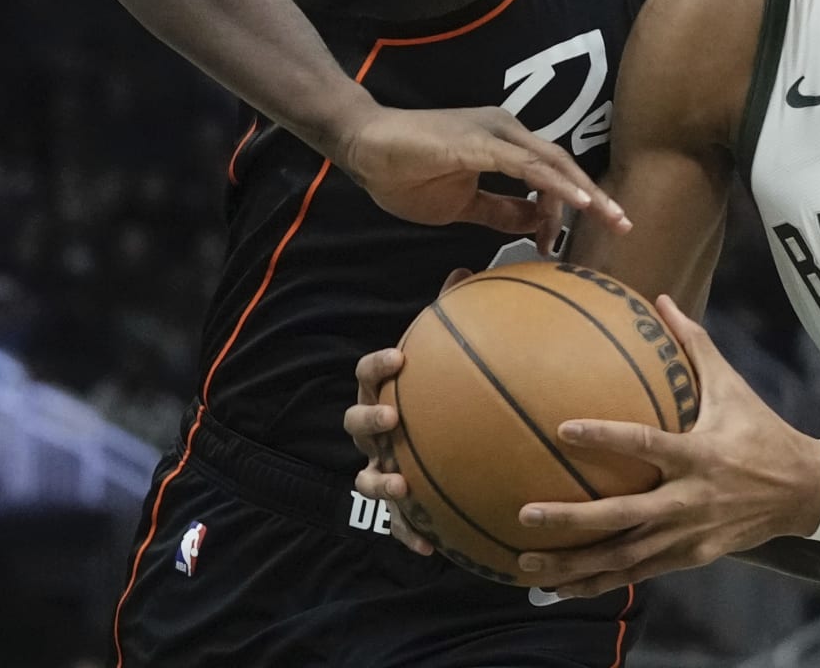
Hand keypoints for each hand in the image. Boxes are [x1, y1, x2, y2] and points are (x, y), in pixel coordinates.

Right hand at [331, 104, 628, 246]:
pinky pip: (526, 165)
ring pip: (552, 162)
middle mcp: (506, 132)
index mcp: (503, 145)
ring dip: (584, 192)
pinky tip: (577, 203)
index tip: (561, 244)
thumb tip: (538, 224)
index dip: (564, 208)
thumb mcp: (463, 204)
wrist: (363, 147)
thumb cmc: (406, 173)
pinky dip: (555, 184)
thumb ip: (501, 212)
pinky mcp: (478, 143)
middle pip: (562, 165)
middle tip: (623, 225)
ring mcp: (493, 133)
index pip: (550, 175)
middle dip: (595, 197)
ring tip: (610, 216)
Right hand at [342, 268, 475, 555]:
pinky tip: (429, 548)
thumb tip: (463, 270)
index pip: (369, 374)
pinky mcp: (398, 507)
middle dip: (370, 421)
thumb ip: (451, 317)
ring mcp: (381, 467)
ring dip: (381, 482)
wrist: (443, 445)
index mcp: (384, 393)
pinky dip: (408, 535)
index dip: (377, 366)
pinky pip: (397, 525)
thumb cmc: (441, 395)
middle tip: (393, 417)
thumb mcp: (448, 357)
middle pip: (356, 425)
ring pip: (366, 478)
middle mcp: (375, 431)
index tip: (397, 358)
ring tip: (402, 484)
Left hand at [512, 296, 819, 597]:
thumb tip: (661, 298)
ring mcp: (690, 534)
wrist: (804, 492)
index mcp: (699, 453)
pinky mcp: (691, 557)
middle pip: (623, 516)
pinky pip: (638, 573)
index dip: (605, 438)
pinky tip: (562, 588)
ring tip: (527, 566)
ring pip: (624, 558)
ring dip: (575, 564)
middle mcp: (691, 499)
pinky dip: (599, 582)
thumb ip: (694, 343)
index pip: (646, 443)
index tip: (561, 430)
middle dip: (573, 520)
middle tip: (526, 514)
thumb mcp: (732, 385)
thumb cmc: (760, 430)